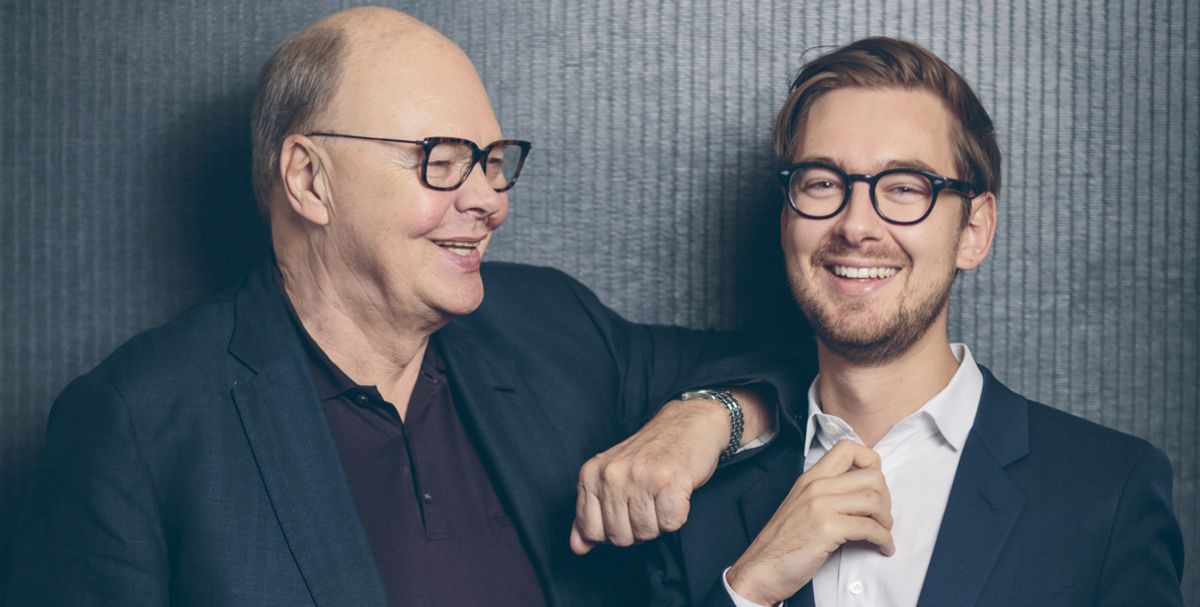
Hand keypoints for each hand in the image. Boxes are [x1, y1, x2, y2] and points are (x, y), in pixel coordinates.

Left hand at [570, 398, 729, 554]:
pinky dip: (678, 515)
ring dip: (659, 522)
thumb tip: (577, 548)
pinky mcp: (669, 481)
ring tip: (661, 495)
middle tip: (648, 501)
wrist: (687, 423)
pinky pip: (671, 523)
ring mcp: (639, 477)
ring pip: (646, 533)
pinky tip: (676, 493)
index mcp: (590, 474)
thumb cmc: (650, 454)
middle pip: (619, 537)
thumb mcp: (611, 478)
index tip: (625, 512)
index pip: (590, 530)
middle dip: (638, 528)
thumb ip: (591, 513)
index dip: (611, 531)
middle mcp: (611, 475)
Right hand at [726, 440, 893, 604]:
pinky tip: (883, 548)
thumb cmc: (783, 542)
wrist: (761, 568)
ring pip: (874, 500)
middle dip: (886, 498)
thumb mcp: (802, 506)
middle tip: (881, 516)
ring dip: (886, 521)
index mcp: (811, 478)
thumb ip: (826, 494)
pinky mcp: (827, 529)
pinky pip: (870, 528)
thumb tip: (862, 494)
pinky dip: (884, 540)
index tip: (875, 487)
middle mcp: (816, 486)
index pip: (849, 448)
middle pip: (872, 476)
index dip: (871, 464)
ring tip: (883, 533)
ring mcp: (821, 506)